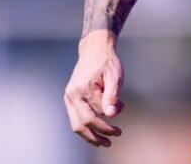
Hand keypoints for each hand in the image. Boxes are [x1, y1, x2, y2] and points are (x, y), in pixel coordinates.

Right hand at [64, 30, 124, 146]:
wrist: (94, 49)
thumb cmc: (106, 61)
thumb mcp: (115, 76)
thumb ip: (112, 96)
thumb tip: (111, 115)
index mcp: (83, 88)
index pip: (97, 113)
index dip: (110, 118)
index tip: (121, 115)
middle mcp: (72, 94)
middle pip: (82, 124)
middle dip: (98, 135)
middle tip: (113, 139)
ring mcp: (69, 97)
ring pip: (76, 124)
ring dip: (90, 136)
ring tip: (104, 141)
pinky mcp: (70, 98)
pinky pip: (76, 118)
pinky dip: (86, 127)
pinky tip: (97, 130)